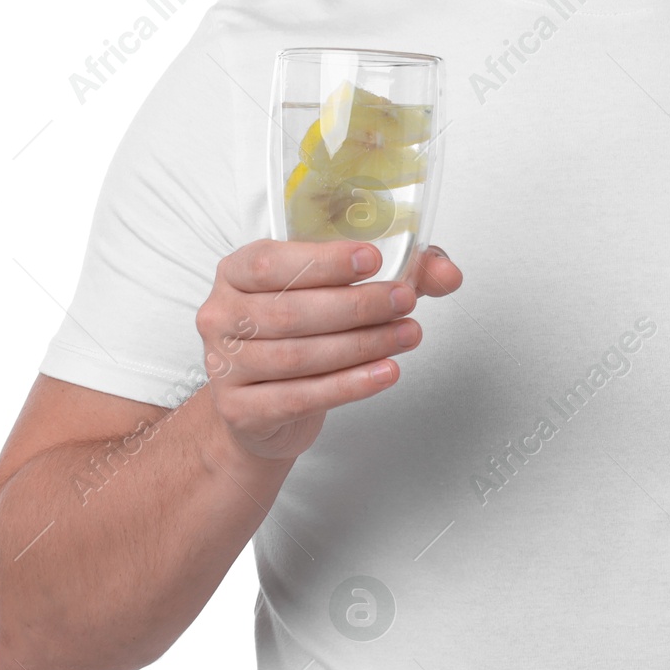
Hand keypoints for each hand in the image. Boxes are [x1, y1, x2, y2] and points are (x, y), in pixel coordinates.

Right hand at [195, 240, 462, 463]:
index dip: (325, 261)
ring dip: (362, 345)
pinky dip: (350, 385)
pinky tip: (386, 373)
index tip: (374, 259)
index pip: (272, 262)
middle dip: (357, 306)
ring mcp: (224, 366)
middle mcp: (221, 315)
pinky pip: (300, 397)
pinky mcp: (240, 410)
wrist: (263, 405)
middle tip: (404, 301)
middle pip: (290, 311)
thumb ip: (397, 271)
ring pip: (299, 356)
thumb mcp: (341, 289)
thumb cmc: (301, 330)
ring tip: (408, 335)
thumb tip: (447, 273)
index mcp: (237, 271)